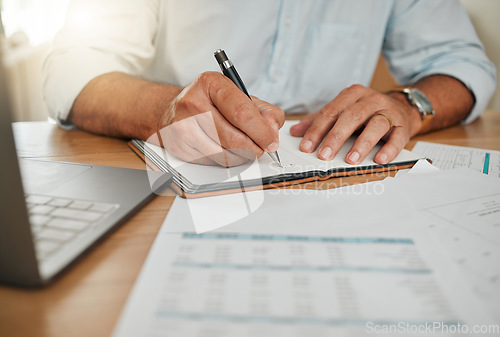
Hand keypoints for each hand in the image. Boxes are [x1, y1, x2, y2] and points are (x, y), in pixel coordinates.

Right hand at [154, 72, 284, 166]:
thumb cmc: (211, 102)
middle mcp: (193, 103)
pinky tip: (227, 151)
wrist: (173, 109)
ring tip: (246, 149)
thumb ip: (264, 111)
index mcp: (211, 84)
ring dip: (242, 157)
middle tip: (261, 148)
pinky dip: (227, 160)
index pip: (243, 113)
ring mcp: (183, 126)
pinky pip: (212, 162)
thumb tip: (272, 131)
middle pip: (234, 138)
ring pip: (224, 155)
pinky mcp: (179, 146)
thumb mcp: (239, 96)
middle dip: (255, 148)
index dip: (262, 132)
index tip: (271, 141)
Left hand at [290, 84, 420, 164]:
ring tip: (351, 159)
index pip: (330, 112)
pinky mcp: (403, 125)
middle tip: (324, 155)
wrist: (402, 107)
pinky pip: (397, 137)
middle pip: (351, 117)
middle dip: (336, 137)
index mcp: (352, 94)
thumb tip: (295, 132)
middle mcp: (370, 100)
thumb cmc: (367, 111)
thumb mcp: (343, 111)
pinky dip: (389, 149)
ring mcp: (389, 111)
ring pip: (375, 125)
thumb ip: (319, 120)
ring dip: (362, 143)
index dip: (317, 130)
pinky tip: (379, 160)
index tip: (306, 146)